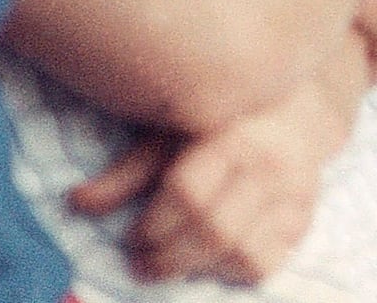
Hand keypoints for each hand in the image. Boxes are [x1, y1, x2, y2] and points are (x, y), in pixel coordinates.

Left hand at [79, 76, 356, 283]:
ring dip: (198, 268)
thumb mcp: (173, 130)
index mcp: (235, 133)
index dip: (153, 226)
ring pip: (241, 253)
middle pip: (214, 230)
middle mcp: (272, 164)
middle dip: (167, 257)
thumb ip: (128, 170)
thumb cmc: (220, 116)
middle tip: (141, 263)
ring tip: (173, 262)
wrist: (294, 105)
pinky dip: (232, 271)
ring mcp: (295, 193)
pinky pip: (265, 263)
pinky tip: (209, 260)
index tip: (132, 237)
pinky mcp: (303, 217)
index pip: (189, 194)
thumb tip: (74, 203)